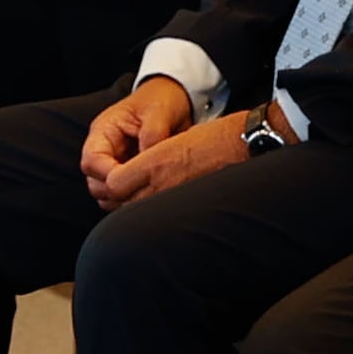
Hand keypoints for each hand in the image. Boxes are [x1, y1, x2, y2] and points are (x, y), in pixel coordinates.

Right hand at [79, 77, 193, 201]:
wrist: (173, 96)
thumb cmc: (161, 100)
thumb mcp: (159, 111)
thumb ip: (152, 135)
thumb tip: (148, 163)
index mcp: (104, 131)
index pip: (91, 162)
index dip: (110, 176)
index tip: (135, 179)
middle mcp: (104, 149)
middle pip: (95, 183)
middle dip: (117, 191)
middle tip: (146, 191)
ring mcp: (115, 163)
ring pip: (106, 194)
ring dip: (125, 198)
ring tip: (151, 192)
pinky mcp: (128, 173)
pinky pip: (123, 195)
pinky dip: (134, 199)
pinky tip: (153, 193)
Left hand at [102, 112, 262, 208]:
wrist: (245, 146)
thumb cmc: (213, 137)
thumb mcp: (175, 138)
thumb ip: (149, 158)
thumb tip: (127, 175)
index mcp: (155, 163)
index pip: (113, 183)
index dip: (108, 181)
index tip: (112, 174)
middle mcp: (161, 184)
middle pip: (120, 203)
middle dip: (114, 197)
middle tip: (119, 188)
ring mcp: (174, 198)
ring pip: (136, 213)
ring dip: (130, 206)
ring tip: (135, 195)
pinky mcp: (188, 206)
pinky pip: (158, 216)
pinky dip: (151, 214)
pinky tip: (156, 204)